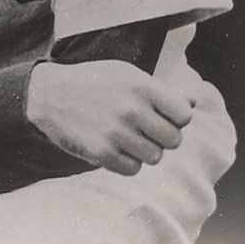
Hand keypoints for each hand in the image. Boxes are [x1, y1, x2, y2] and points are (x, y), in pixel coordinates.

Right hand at [26, 59, 196, 175]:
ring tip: (127, 138)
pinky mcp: (102, 152)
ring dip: (144, 151)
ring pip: (155, 157)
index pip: (184, 116)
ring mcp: (117, 132)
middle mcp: (132, 109)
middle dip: (161, 136)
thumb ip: (160, 90)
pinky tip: (114, 147)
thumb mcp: (127, 73)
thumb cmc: (93, 82)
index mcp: (142, 86)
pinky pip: (133, 169)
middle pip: (173, 140)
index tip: (161, 115)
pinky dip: (126, 162)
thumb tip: (195, 104)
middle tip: (144, 129)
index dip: (175, 118)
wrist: (48, 94)